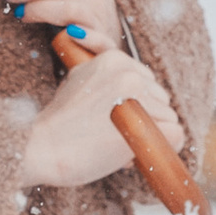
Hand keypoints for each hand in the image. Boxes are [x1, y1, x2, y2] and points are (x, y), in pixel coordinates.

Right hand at [16, 43, 183, 188]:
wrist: (40, 148)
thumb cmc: (57, 126)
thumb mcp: (77, 84)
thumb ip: (105, 80)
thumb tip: (133, 93)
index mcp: (114, 59)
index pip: (145, 83)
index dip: (131, 106)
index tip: (106, 118)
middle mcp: (129, 71)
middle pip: (160, 100)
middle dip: (142, 120)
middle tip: (108, 136)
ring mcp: (139, 96)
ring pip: (167, 118)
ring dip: (146, 136)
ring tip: (111, 145)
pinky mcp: (146, 122)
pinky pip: (175, 134)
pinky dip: (161, 148)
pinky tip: (129, 155)